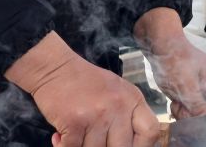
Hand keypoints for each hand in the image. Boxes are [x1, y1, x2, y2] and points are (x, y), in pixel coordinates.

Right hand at [6, 33, 159, 146]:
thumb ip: (127, 114)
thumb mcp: (116, 91)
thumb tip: (130, 144)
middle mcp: (118, 107)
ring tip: (76, 136)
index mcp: (132, 99)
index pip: (150, 132)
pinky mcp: (74, 122)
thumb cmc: (85, 81)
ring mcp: (97, 115)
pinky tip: (61, 137)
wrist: (54, 67)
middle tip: (94, 142)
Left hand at [147, 36, 205, 119]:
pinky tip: (176, 101)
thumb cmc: (176, 61)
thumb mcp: (186, 86)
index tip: (193, 123)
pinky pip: (192, 113)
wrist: (163, 48)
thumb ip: (198, 108)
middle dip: (193, 117)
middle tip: (179, 105)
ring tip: (176, 101)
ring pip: (200, 117)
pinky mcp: (197, 97)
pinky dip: (182, 110)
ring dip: (185, 114)